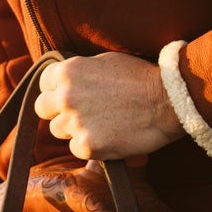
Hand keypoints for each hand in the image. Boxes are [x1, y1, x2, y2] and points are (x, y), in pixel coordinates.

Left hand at [36, 52, 182, 160]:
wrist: (169, 100)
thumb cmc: (141, 78)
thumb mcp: (105, 62)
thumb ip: (80, 73)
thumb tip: (64, 83)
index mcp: (67, 71)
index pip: (44, 83)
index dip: (56, 90)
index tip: (70, 96)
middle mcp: (65, 96)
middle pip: (43, 109)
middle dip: (58, 111)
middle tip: (80, 114)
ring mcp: (74, 122)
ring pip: (59, 131)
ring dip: (75, 130)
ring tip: (102, 124)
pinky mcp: (87, 145)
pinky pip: (77, 149)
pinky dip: (91, 147)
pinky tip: (110, 137)